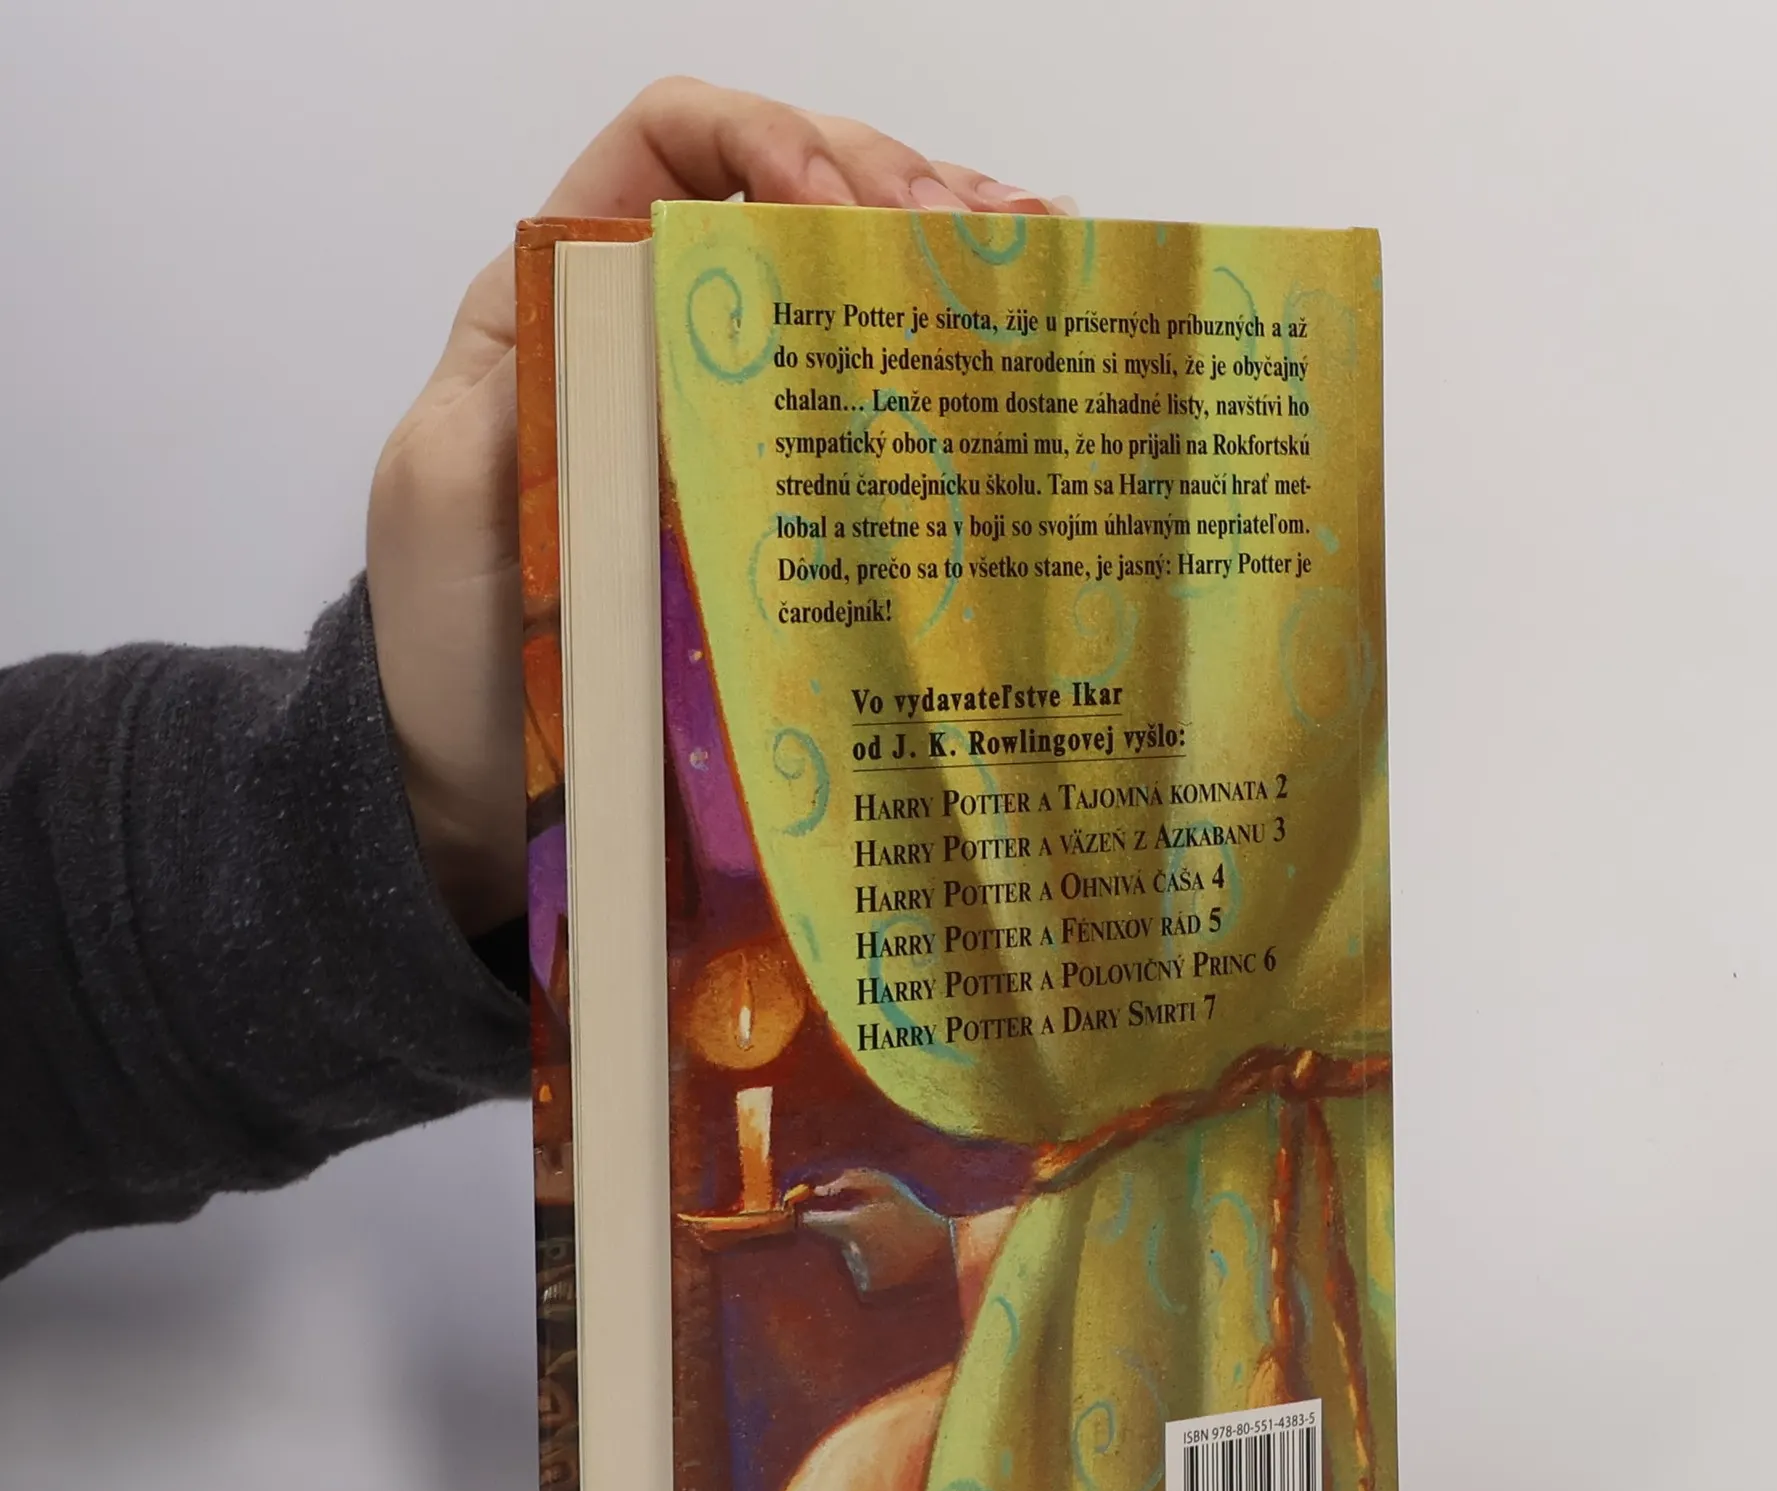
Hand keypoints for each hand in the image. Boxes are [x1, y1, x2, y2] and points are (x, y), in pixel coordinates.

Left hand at [366, 77, 1058, 933]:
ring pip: (850, 283)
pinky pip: (873, 402)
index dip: (763, 140)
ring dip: (948, 251)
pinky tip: (1019, 337)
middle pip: (793, 194)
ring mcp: (738, 413)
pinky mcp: (788, 500)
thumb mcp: (450, 487)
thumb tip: (656, 297)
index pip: (674, 146)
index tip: (831, 208)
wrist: (483, 770)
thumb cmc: (450, 631)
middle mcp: (668, 331)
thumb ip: (527, 378)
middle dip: (891, 188)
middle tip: (976, 241)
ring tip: (1033, 256)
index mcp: (573, 296)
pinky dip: (950, 352)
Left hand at [795, 1169, 956, 1299]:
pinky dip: (867, 1267)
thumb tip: (816, 1191)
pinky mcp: (867, 1292)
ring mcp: (857, 1275)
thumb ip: (847, 1180)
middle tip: (869, 1226)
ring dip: (857, 1248)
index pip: (808, 1223)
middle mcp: (850, 1253)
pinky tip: (890, 1262)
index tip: (798, 1212)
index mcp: (852, 1226)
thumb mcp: (884, 1185)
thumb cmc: (912, 1213)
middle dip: (839, 1230)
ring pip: (844, 1257)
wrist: (945, 1253)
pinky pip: (855, 1274)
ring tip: (887, 1244)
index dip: (802, 1216)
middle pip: (828, 1240)